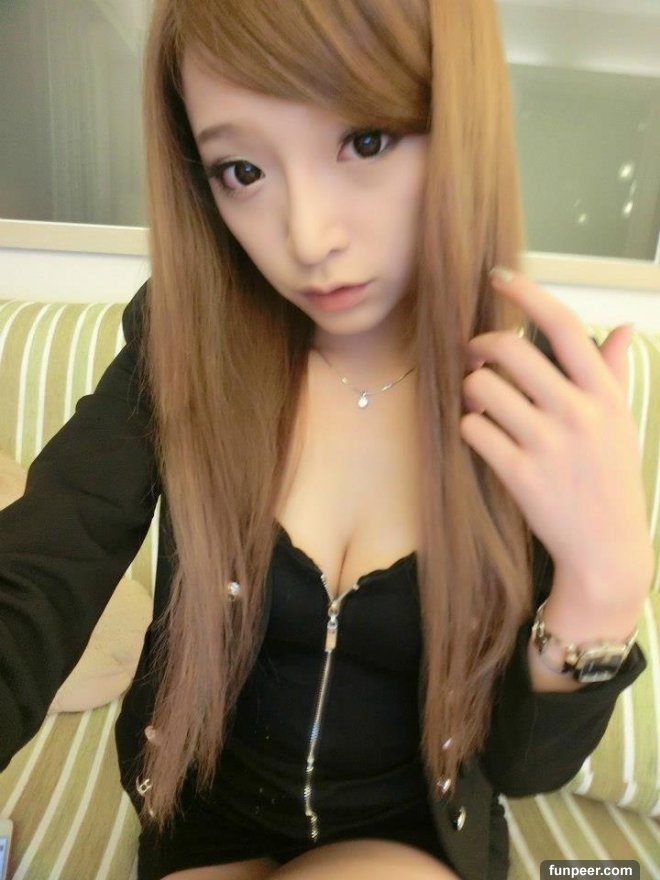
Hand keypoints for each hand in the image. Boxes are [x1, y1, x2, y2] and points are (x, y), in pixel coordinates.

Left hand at [460, 267, 654, 608]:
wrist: (606, 550)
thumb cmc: (611, 480)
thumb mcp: (622, 424)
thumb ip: (614, 374)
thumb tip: (623, 328)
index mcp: (604, 394)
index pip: (563, 326)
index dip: (526, 292)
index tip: (499, 277)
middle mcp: (577, 412)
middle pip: (508, 350)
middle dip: (480, 346)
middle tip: (475, 357)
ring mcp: (547, 444)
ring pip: (481, 387)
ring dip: (470, 390)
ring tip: (479, 401)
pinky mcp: (519, 474)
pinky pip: (472, 428)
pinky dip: (467, 426)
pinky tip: (479, 434)